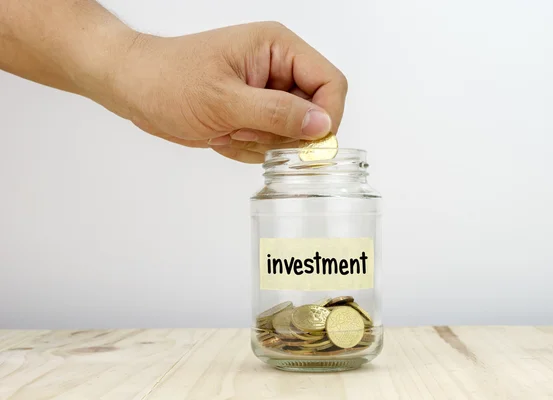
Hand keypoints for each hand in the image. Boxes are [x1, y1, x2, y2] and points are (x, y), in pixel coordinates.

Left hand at [104, 22, 347, 162]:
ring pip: (292, 134)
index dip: (327, 116)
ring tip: (227, 129)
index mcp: (278, 48)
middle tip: (243, 130)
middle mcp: (279, 69)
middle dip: (281, 133)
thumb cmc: (170, 80)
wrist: (136, 89)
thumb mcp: (224, 99)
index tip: (307, 142)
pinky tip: (222, 134)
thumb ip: (278, 113)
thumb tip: (322, 125)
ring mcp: (267, 94)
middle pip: (313, 113)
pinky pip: (271, 144)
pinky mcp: (255, 115)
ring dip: (260, 142)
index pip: (330, 82)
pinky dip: (248, 148)